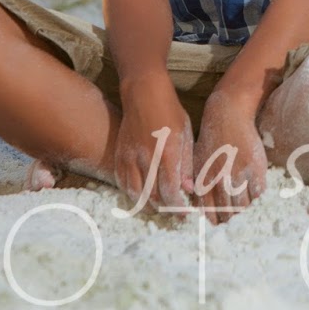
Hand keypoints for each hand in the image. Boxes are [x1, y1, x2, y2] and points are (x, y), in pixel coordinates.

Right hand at [114, 76, 193, 213]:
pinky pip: (123, 184)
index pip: (171, 191)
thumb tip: (188, 190)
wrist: (144, 95)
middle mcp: (146, 158)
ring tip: (160, 207)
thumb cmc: (170, 112)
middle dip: (166, 209)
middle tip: (175, 213)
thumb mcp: (185, 135)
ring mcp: (129, 158)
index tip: (186, 214)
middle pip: (153, 196)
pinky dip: (133, 194)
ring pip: (136, 194)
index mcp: (167, 152)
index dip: (178, 207)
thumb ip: (186, 164)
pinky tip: (143, 196)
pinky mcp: (119, 156)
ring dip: (149, 205)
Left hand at [193, 98, 268, 222]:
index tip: (222, 223)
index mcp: (203, 182)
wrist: (228, 116)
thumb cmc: (212, 138)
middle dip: (232, 219)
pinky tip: (256, 194)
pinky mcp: (255, 168)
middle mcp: (220, 182)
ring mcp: (238, 175)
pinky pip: (258, 193)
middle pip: (228, 213)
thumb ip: (199, 184)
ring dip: (245, 210)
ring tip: (247, 209)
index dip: (217, 221)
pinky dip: (258, 197)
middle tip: (236, 220)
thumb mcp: (198, 162)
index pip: (211, 213)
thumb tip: (203, 209)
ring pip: (244, 206)